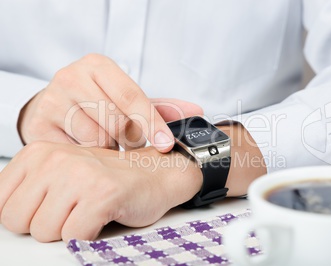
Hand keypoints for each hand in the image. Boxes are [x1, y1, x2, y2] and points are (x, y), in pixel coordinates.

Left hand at [0, 141, 201, 241]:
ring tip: (88, 212)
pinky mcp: (102, 194)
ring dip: (68, 231)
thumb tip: (4, 218)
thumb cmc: (108, 180)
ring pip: (44, 232)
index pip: (0, 204)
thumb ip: (29, 191)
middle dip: (44, 226)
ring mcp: (79, 175)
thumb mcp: (59, 175)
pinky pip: (74, 237)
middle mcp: (54, 159)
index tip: (51, 209)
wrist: (155, 174)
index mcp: (38, 153)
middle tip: (72, 211)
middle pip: (16, 221)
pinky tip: (102, 217)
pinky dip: (88, 237)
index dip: (26, 216)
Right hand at [18, 54, 202, 151]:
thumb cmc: (98, 103)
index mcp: (98, 66)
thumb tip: (197, 112)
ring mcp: (52, 101)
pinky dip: (88, 159)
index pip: (132, 96)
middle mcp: (72, 77)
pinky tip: (89, 153)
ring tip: (107, 146)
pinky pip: (75, 153)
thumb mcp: (128, 100)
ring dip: (109, 151)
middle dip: (129, 141)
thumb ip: (161, 107)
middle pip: (114, 121)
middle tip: (129, 147)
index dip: (152, 123)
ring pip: (95, 140)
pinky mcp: (38, 126)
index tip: (166, 145)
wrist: (54, 107)